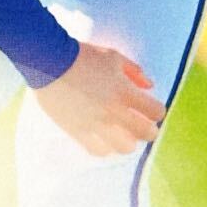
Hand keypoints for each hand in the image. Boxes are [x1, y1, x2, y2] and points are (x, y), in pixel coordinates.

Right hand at [33, 42, 166, 156]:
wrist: (50, 63)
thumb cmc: (83, 56)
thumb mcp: (113, 57)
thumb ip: (134, 71)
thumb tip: (149, 85)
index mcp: (124, 92)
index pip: (156, 112)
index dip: (157, 111)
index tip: (151, 108)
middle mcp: (113, 112)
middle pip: (145, 134)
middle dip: (149, 130)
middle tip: (143, 124)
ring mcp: (96, 125)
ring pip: (124, 148)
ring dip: (128, 140)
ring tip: (123, 133)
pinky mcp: (78, 132)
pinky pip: (99, 151)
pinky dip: (106, 147)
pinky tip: (104, 138)